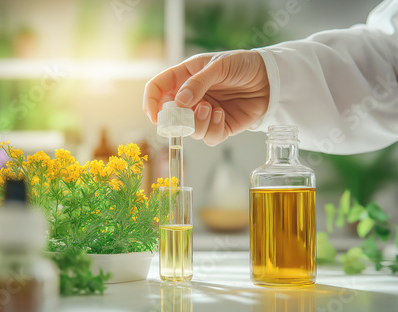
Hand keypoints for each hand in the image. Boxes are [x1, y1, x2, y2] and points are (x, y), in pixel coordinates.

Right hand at [143, 50, 269, 145]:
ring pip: (189, 130)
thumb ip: (198, 83)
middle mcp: (190, 98)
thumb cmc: (242, 65)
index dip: (151, 102)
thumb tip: (180, 102)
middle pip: (170, 115)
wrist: (269, 78)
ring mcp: (203, 114)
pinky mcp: (219, 127)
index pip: (157, 89)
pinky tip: (221, 114)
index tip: (155, 116)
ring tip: (210, 108)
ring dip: (197, 123)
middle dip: (176, 119)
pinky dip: (212, 129)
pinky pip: (208, 137)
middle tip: (187, 113)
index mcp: (184, 77)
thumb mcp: (218, 66)